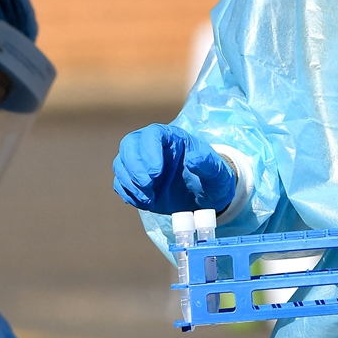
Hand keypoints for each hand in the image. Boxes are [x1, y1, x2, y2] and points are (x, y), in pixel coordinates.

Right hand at [112, 124, 235, 214]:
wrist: (205, 196)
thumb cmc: (211, 179)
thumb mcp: (217, 173)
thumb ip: (208, 164)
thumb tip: (192, 159)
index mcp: (172, 137)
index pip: (152, 134)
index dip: (149, 151)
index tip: (156, 173)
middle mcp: (152, 146)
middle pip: (129, 144)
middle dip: (134, 166)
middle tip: (148, 185)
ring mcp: (141, 162)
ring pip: (121, 163)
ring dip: (130, 182)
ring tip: (148, 198)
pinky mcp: (135, 180)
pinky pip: (120, 182)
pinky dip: (128, 193)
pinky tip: (145, 202)